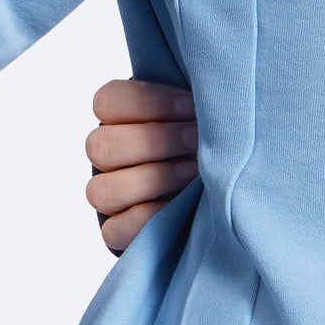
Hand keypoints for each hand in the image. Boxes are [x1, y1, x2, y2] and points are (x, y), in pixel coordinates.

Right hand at [86, 73, 196, 255]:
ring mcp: (108, 196)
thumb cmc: (210, 142)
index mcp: (118, 119)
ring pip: (102, 191)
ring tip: (195, 172)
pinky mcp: (118, 232)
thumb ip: (195, 102)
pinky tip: (181, 205)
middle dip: (156, 142)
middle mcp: (106, 157)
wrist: (224, 192)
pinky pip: (115, 229)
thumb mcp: (201, 115)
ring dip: (154, 180)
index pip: (107, 102)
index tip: (193, 106)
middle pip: (100, 146)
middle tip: (196, 140)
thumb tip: (213, 93)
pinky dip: (148, 219)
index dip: (150, 102)